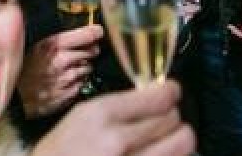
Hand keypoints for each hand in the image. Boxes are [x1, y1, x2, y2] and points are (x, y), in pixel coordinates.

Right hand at [17, 24, 103, 116]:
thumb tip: (80, 34)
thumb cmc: (23, 71)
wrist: (14, 99)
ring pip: (88, 68)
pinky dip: (77, 82)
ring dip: (83, 67)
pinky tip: (65, 81)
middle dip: (90, 50)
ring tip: (68, 69)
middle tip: (84, 51)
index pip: (86, 35)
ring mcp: (67, 78)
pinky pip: (82, 83)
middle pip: (92, 51)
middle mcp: (63, 61)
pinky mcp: (70, 93)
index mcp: (53, 45)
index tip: (98, 32)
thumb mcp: (36, 47)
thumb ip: (58, 40)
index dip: (95, 32)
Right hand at [32, 82, 195, 155]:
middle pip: (174, 120)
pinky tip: (155, 155)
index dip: (171, 93)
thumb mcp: (81, 117)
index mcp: (102, 115)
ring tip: (164, 142)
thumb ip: (120, 105)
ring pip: (183, 145)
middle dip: (171, 118)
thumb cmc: (58, 154)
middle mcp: (119, 141)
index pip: (161, 97)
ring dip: (177, 141)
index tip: (171, 93)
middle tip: (162, 121)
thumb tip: (157, 96)